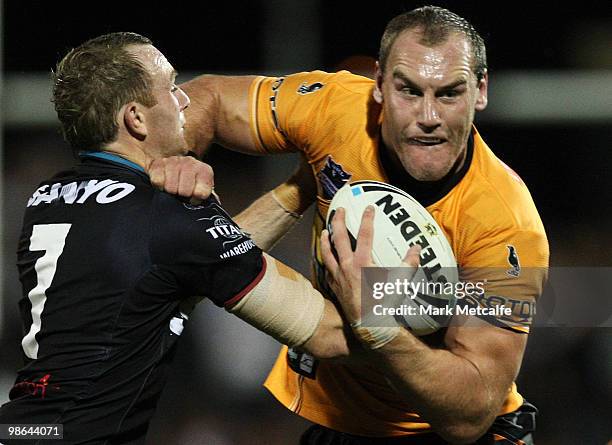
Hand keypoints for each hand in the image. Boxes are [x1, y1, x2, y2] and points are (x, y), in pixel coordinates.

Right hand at [146, 156, 214, 202]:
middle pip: (184, 191)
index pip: (201, 193)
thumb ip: (206, 198)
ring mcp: (174, 162)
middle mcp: (190, 163)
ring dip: (171, 192)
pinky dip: (159, 187)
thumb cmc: (189, 181)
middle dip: (182, 196)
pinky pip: (158, 182)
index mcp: (204, 171)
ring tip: (173, 189)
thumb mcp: (202, 188)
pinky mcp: (158, 164)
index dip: (195, 200)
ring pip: (171, 188)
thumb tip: (208, 209)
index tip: (193, 199)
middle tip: (181, 193)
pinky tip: (164, 184)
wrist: (172, 164)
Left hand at [321, 206, 420, 324]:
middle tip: (340, 210)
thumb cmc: (384, 303)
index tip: (369, 208)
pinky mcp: (334, 287)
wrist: (369, 324)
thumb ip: (408, 263)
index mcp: (362, 262)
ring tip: (326, 230)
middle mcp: (347, 266)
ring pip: (328, 253)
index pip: (365, 234)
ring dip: (326, 240)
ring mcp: (338, 277)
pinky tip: (327, 260)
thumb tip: (417, 248)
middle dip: (339, 221)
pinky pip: (327, 271)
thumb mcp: (399, 281)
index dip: (367, 219)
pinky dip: (326, 262)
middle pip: (340, 238)